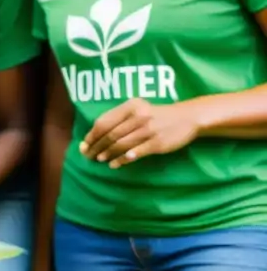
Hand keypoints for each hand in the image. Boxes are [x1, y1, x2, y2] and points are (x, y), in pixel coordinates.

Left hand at [81, 97, 198, 168]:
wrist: (187, 117)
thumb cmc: (156, 114)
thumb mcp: (138, 108)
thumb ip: (119, 117)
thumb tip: (96, 132)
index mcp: (130, 106)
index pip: (104, 121)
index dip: (92, 134)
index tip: (84, 144)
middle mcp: (138, 116)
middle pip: (111, 134)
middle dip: (97, 146)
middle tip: (88, 155)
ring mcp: (148, 130)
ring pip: (122, 144)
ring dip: (108, 153)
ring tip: (99, 159)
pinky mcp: (158, 143)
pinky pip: (136, 153)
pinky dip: (123, 159)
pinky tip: (115, 164)